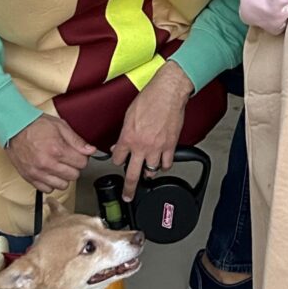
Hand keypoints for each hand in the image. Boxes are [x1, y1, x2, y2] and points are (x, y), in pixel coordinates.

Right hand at [6, 115, 94, 193]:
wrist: (14, 128)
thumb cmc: (35, 125)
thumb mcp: (60, 126)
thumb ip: (77, 141)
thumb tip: (90, 150)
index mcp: (57, 149)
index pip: (82, 163)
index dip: (82, 158)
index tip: (78, 155)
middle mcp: (47, 163)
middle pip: (74, 175)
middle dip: (74, 167)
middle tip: (68, 159)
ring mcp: (37, 172)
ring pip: (62, 185)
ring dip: (64, 177)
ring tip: (59, 166)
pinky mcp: (29, 177)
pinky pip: (47, 189)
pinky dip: (51, 183)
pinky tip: (50, 173)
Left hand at [110, 60, 193, 200]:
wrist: (168, 93)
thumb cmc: (149, 99)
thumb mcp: (129, 115)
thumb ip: (125, 132)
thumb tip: (121, 143)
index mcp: (128, 137)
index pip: (117, 159)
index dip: (116, 160)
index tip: (118, 161)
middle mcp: (141, 146)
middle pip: (133, 175)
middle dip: (128, 188)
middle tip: (127, 196)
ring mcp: (157, 148)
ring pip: (151, 171)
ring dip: (148, 175)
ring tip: (147, 176)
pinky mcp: (170, 146)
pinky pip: (167, 164)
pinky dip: (164, 166)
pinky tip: (162, 164)